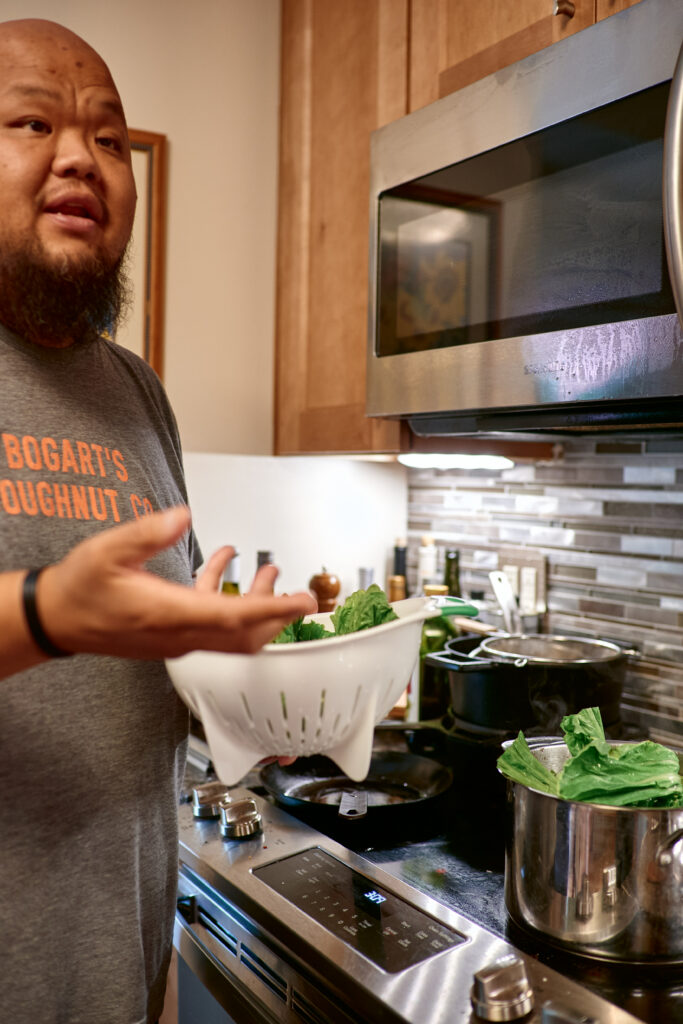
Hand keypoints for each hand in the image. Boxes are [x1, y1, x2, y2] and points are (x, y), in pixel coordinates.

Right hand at [37, 506, 316, 659]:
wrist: (57, 619)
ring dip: (256, 605)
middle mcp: (179, 634)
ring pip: (231, 632)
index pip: (235, 617)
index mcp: (169, 615)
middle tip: (300, 594)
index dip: (275, 609)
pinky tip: (222, 564)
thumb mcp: (107, 551)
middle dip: (277, 615)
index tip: (304, 602)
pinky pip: (212, 623)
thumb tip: (181, 516)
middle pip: (244, 636)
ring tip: (269, 572)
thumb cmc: (79, 589)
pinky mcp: (171, 636)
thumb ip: (147, 532)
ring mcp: (176, 639)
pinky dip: (226, 598)